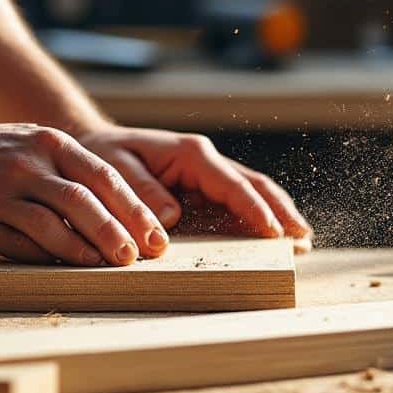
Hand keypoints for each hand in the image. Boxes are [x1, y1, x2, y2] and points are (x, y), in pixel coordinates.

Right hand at [0, 120, 168, 265]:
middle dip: (116, 233)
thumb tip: (125, 212)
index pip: (103, 176)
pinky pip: (18, 244)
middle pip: (82, 201)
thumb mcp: (34, 143)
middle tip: (138, 258)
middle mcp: (26, 165)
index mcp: (48, 143)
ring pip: (51, 225)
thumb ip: (71, 170)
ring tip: (107, 266)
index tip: (157, 236)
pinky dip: (46, 258)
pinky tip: (65, 269)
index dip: (134, 208)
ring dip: (84, 250)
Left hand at [75, 126, 312, 252]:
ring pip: (253, 195)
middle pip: (254, 186)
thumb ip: (141, 191)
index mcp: (189, 154)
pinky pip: (237, 207)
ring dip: (277, 216)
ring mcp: (208, 178)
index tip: (272, 231)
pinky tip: (276, 240)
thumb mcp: (114, 168)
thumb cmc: (101, 157)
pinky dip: (259, 221)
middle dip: (280, 212)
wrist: (90, 149)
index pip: (230, 183)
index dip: (253, 208)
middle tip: (302, 240)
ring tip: (301, 243)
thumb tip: (170, 218)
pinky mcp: (204, 194)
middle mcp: (205, 163)